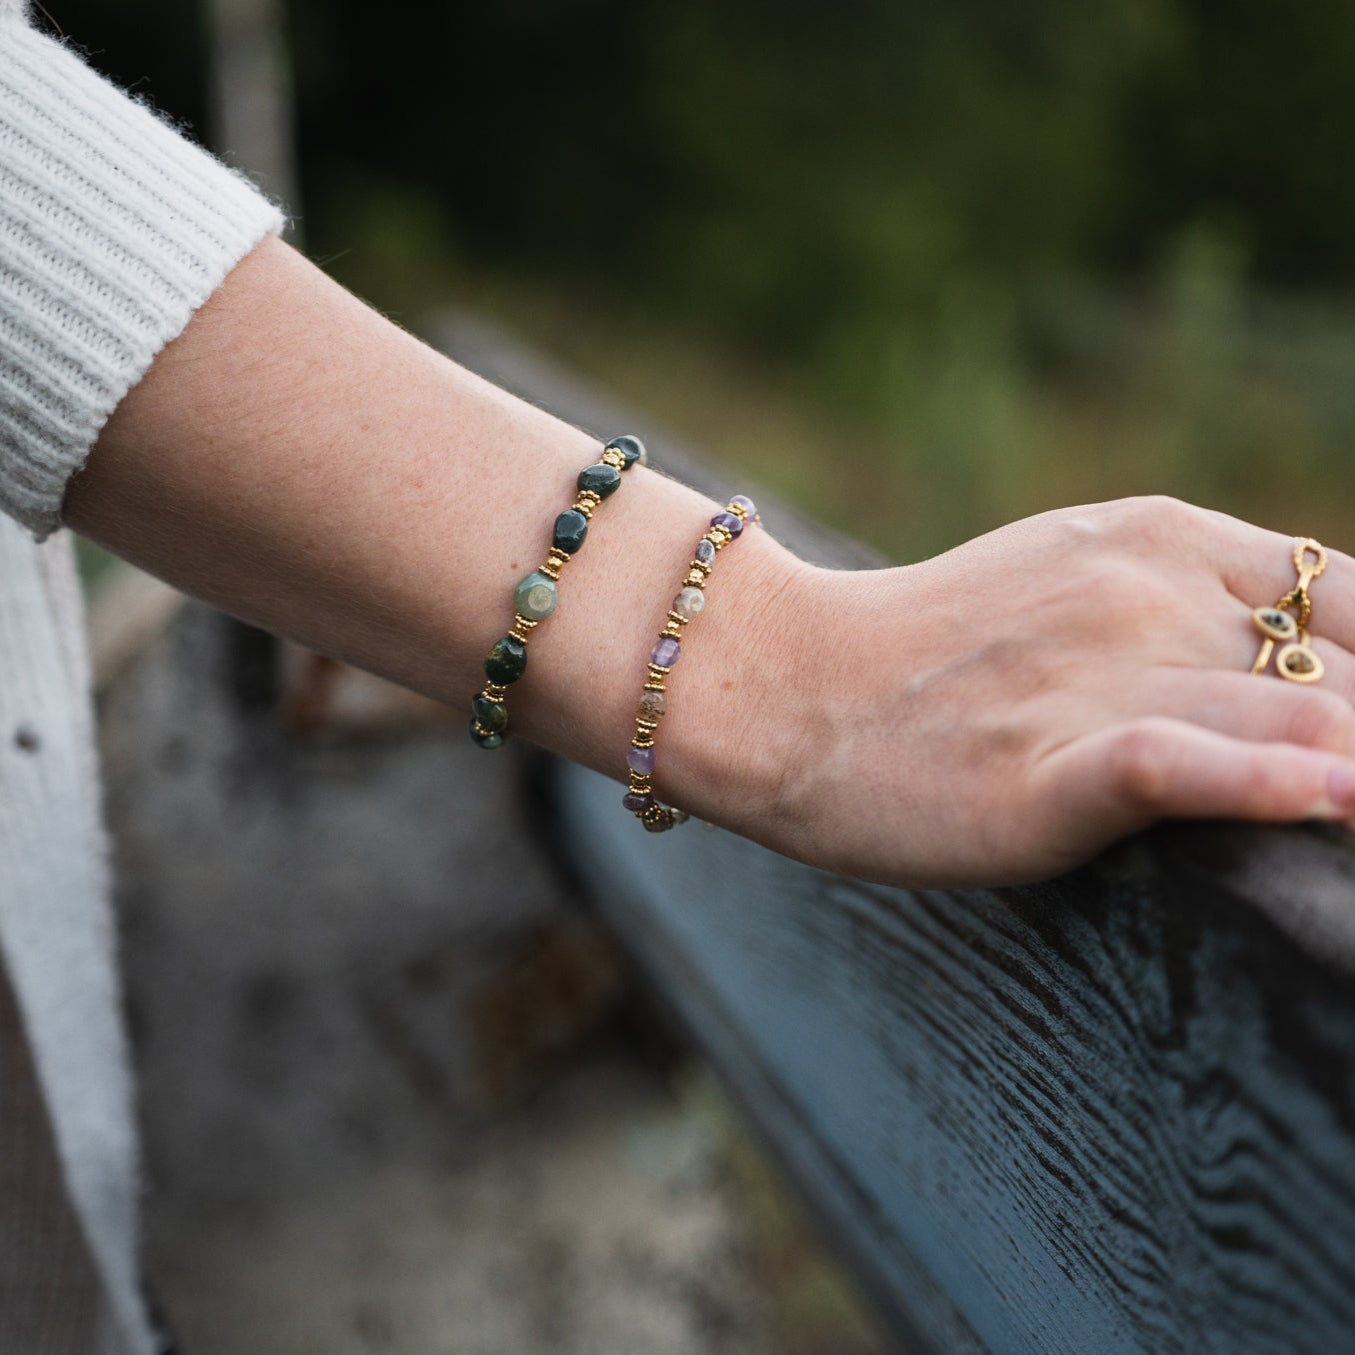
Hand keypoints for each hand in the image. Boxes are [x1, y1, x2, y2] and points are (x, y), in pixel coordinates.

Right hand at [745, 497, 1354, 887]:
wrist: (782, 681)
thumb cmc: (927, 649)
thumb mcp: (1067, 579)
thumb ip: (1181, 604)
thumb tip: (1300, 674)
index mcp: (1162, 540)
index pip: (1352, 602)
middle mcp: (1147, 597)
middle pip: (1344, 677)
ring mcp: (1096, 678)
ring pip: (1300, 718)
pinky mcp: (1044, 767)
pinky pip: (1178, 763)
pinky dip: (1265, 783)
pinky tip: (1327, 802)